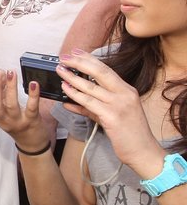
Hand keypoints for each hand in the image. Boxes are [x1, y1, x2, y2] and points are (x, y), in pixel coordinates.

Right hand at [0, 64, 49, 151]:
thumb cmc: (16, 122)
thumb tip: (1, 74)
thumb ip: (2, 93)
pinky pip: (32, 108)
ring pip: (11, 105)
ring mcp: (17, 121)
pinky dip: (33, 95)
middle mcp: (3, 119)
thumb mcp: (4, 109)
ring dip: (10, 87)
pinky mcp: (32, 121)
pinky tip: (33, 84)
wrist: (31, 143)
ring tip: (11, 72)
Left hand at [57, 51, 162, 170]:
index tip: (75, 52)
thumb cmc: (129, 134)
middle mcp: (125, 94)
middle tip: (64, 58)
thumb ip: (92, 107)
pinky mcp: (112, 117)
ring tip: (60, 72)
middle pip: (99, 72)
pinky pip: (88, 103)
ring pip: (90, 87)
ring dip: (72, 78)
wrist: (143, 152)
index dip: (89, 59)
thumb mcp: (112, 115)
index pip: (106, 69)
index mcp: (127, 90)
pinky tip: (65, 92)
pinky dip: (74, 96)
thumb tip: (70, 101)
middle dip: (79, 63)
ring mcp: (119, 105)